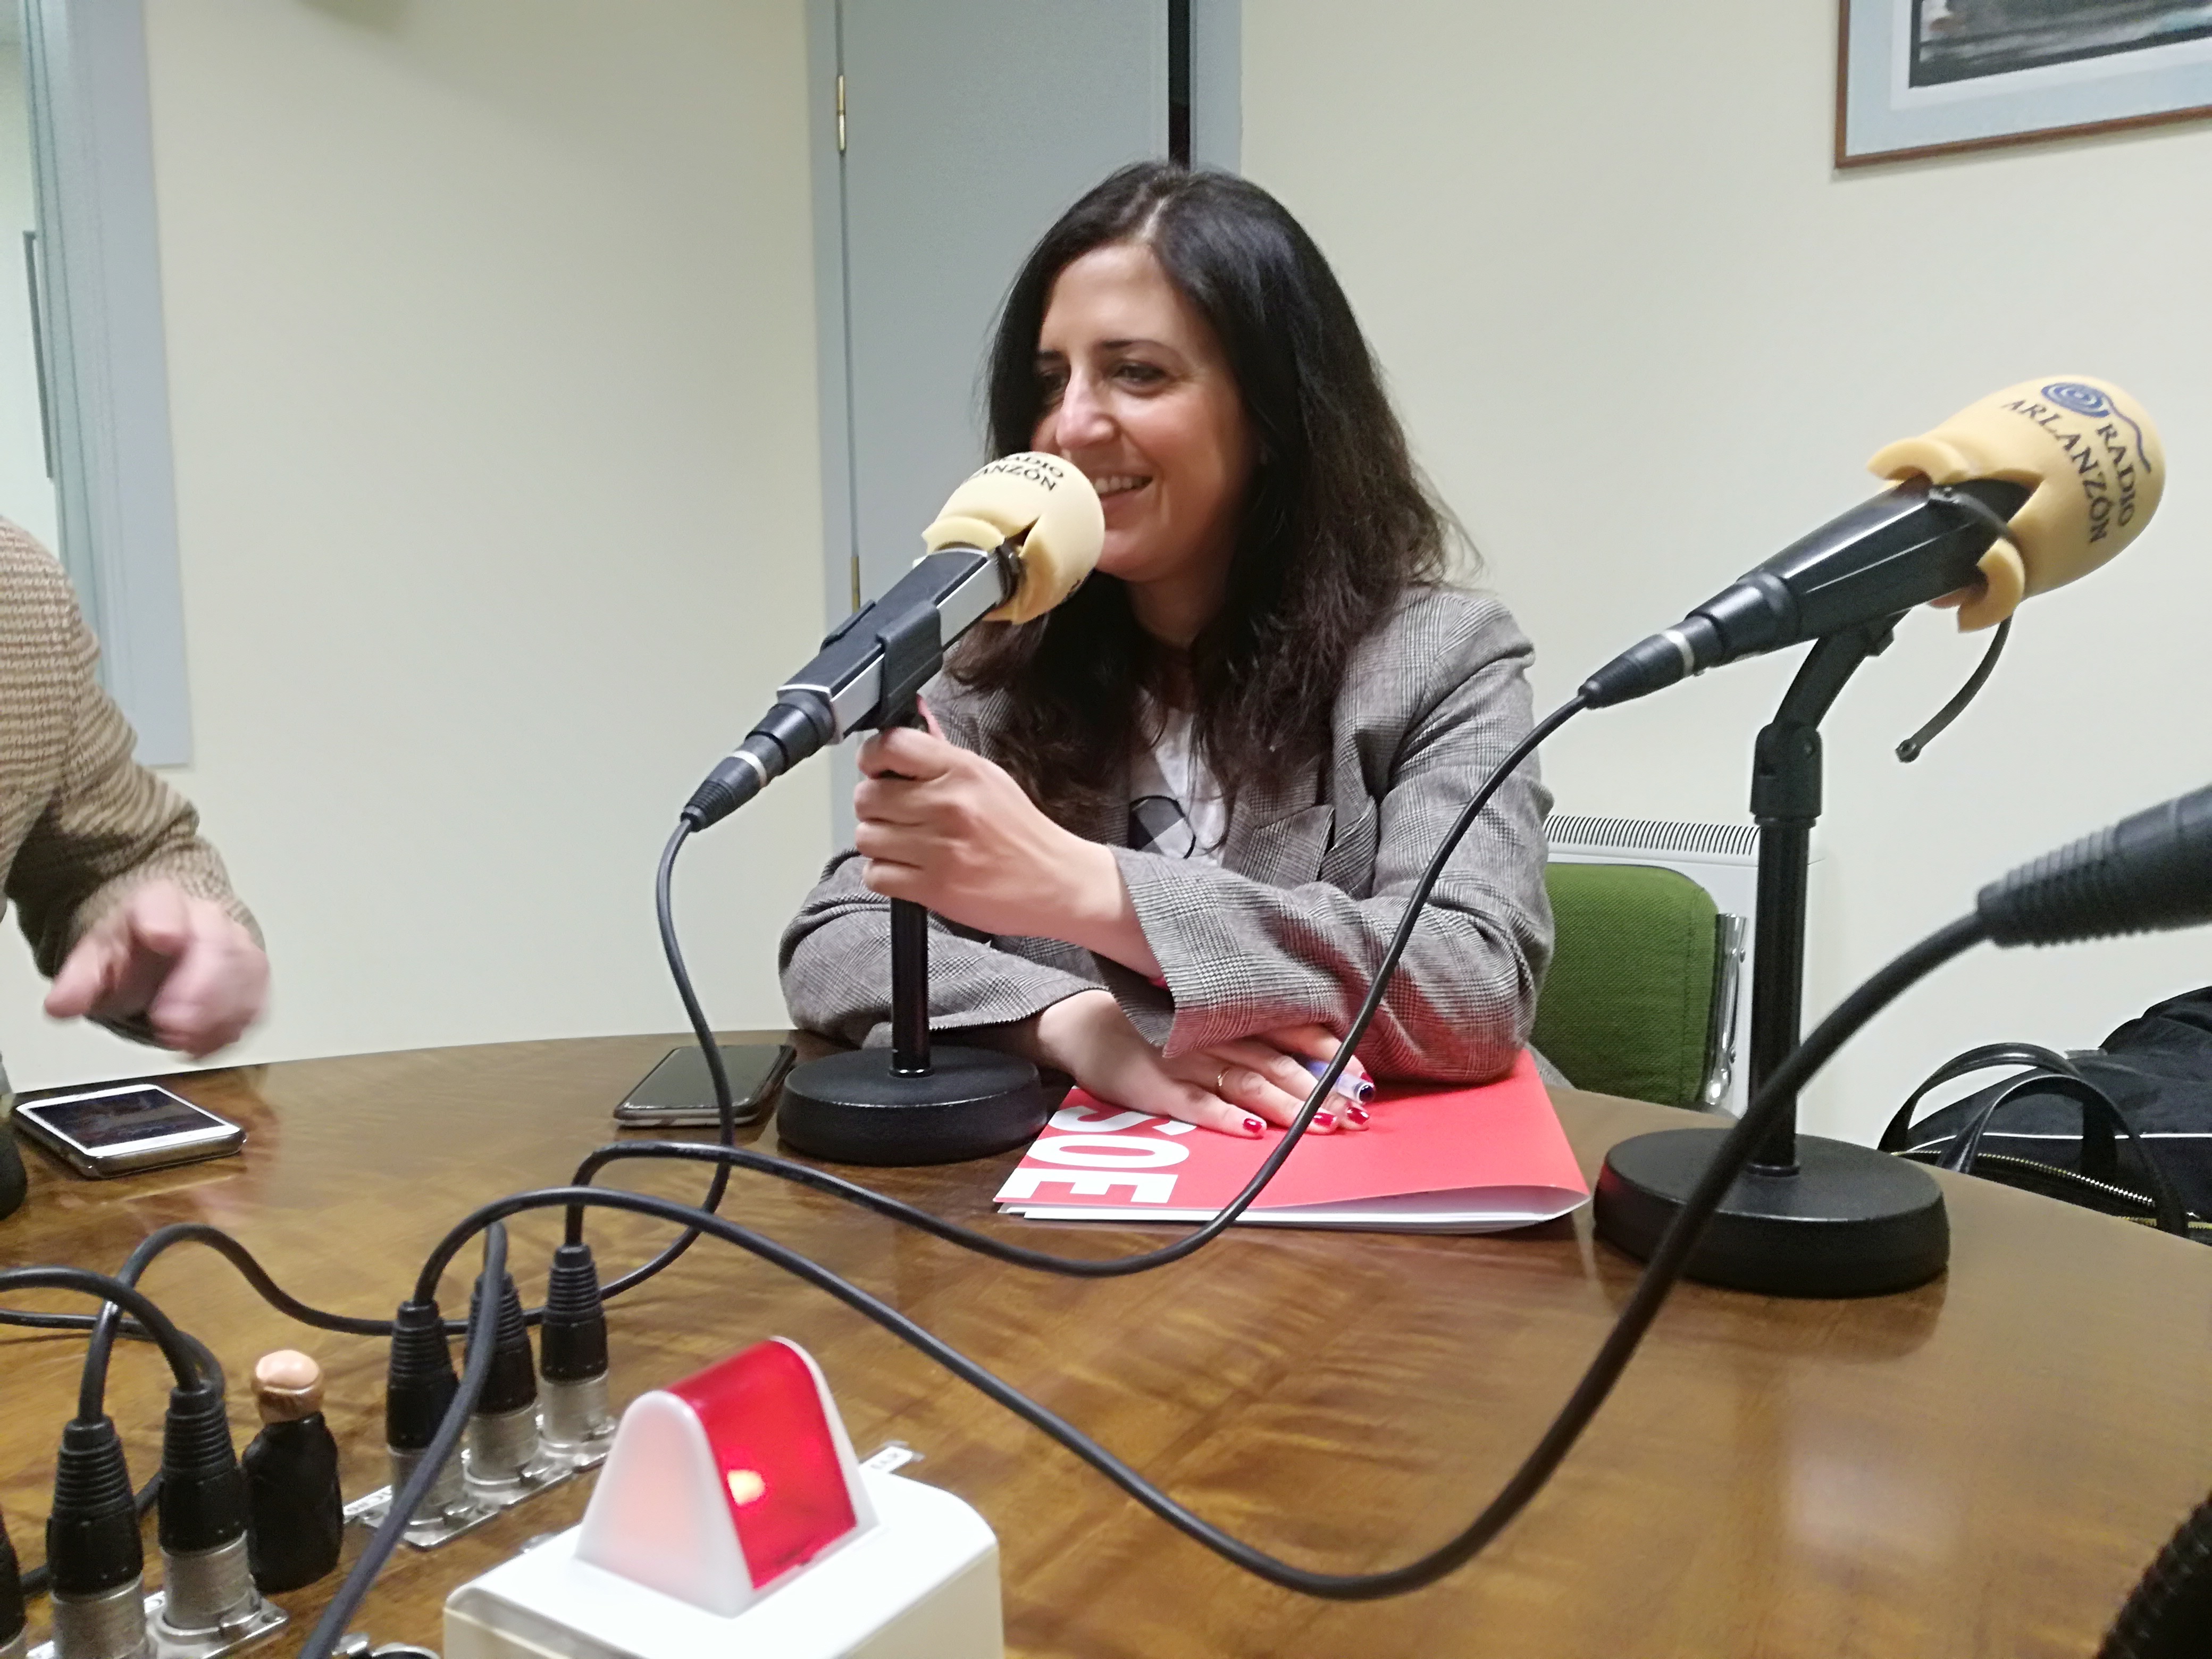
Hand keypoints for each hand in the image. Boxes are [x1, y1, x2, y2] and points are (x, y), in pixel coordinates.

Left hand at [45, 882, 268, 1056]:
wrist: (171, 943)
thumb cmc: (136, 951)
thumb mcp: (96, 961)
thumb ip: (80, 982)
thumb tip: (61, 1005)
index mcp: (160, 903)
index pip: (164, 904)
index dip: (164, 920)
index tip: (163, 938)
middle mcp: (208, 917)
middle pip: (217, 943)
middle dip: (199, 986)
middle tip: (168, 1023)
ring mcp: (238, 945)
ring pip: (245, 973)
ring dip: (217, 1014)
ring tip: (181, 1040)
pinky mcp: (255, 978)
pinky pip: (255, 1002)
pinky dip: (230, 1028)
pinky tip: (201, 1044)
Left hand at [854, 719, 1132, 951]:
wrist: (1057, 882)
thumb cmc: (1022, 834)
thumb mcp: (988, 780)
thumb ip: (941, 760)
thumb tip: (900, 737)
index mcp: (963, 771)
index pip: (890, 746)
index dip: (872, 759)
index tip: (876, 771)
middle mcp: (950, 804)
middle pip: (867, 797)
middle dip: (876, 808)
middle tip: (898, 816)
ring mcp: (941, 848)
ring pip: (866, 837)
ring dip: (880, 844)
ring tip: (907, 846)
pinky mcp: (934, 887)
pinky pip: (876, 875)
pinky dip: (885, 875)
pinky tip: (909, 870)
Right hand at [1028, 992, 1364, 1136]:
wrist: (1080, 1026)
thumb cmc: (1149, 1026)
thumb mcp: (1199, 1019)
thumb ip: (1247, 1034)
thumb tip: (1312, 1056)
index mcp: (1225, 1019)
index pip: (1288, 1033)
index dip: (1328, 1054)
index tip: (1363, 1076)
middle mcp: (1211, 1037)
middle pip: (1277, 1063)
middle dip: (1320, 1090)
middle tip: (1356, 1113)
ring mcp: (1183, 1061)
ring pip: (1246, 1082)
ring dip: (1288, 1106)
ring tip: (1323, 1125)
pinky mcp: (1153, 1087)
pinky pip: (1194, 1103)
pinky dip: (1225, 1116)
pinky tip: (1253, 1130)